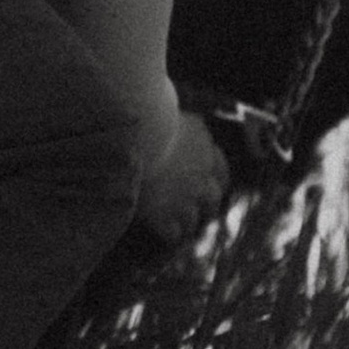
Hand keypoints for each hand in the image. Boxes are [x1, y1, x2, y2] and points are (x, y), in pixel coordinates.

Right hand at [133, 106, 231, 244]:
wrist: (126, 139)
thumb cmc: (144, 118)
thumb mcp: (173, 113)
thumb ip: (185, 126)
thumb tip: (188, 124)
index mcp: (204, 150)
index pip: (221, 171)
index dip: (214, 179)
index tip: (206, 182)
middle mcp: (201, 178)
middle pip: (212, 200)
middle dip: (203, 205)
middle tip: (189, 206)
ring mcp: (184, 201)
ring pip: (193, 220)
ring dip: (183, 220)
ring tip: (170, 220)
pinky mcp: (164, 219)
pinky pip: (173, 234)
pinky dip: (166, 232)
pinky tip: (156, 228)